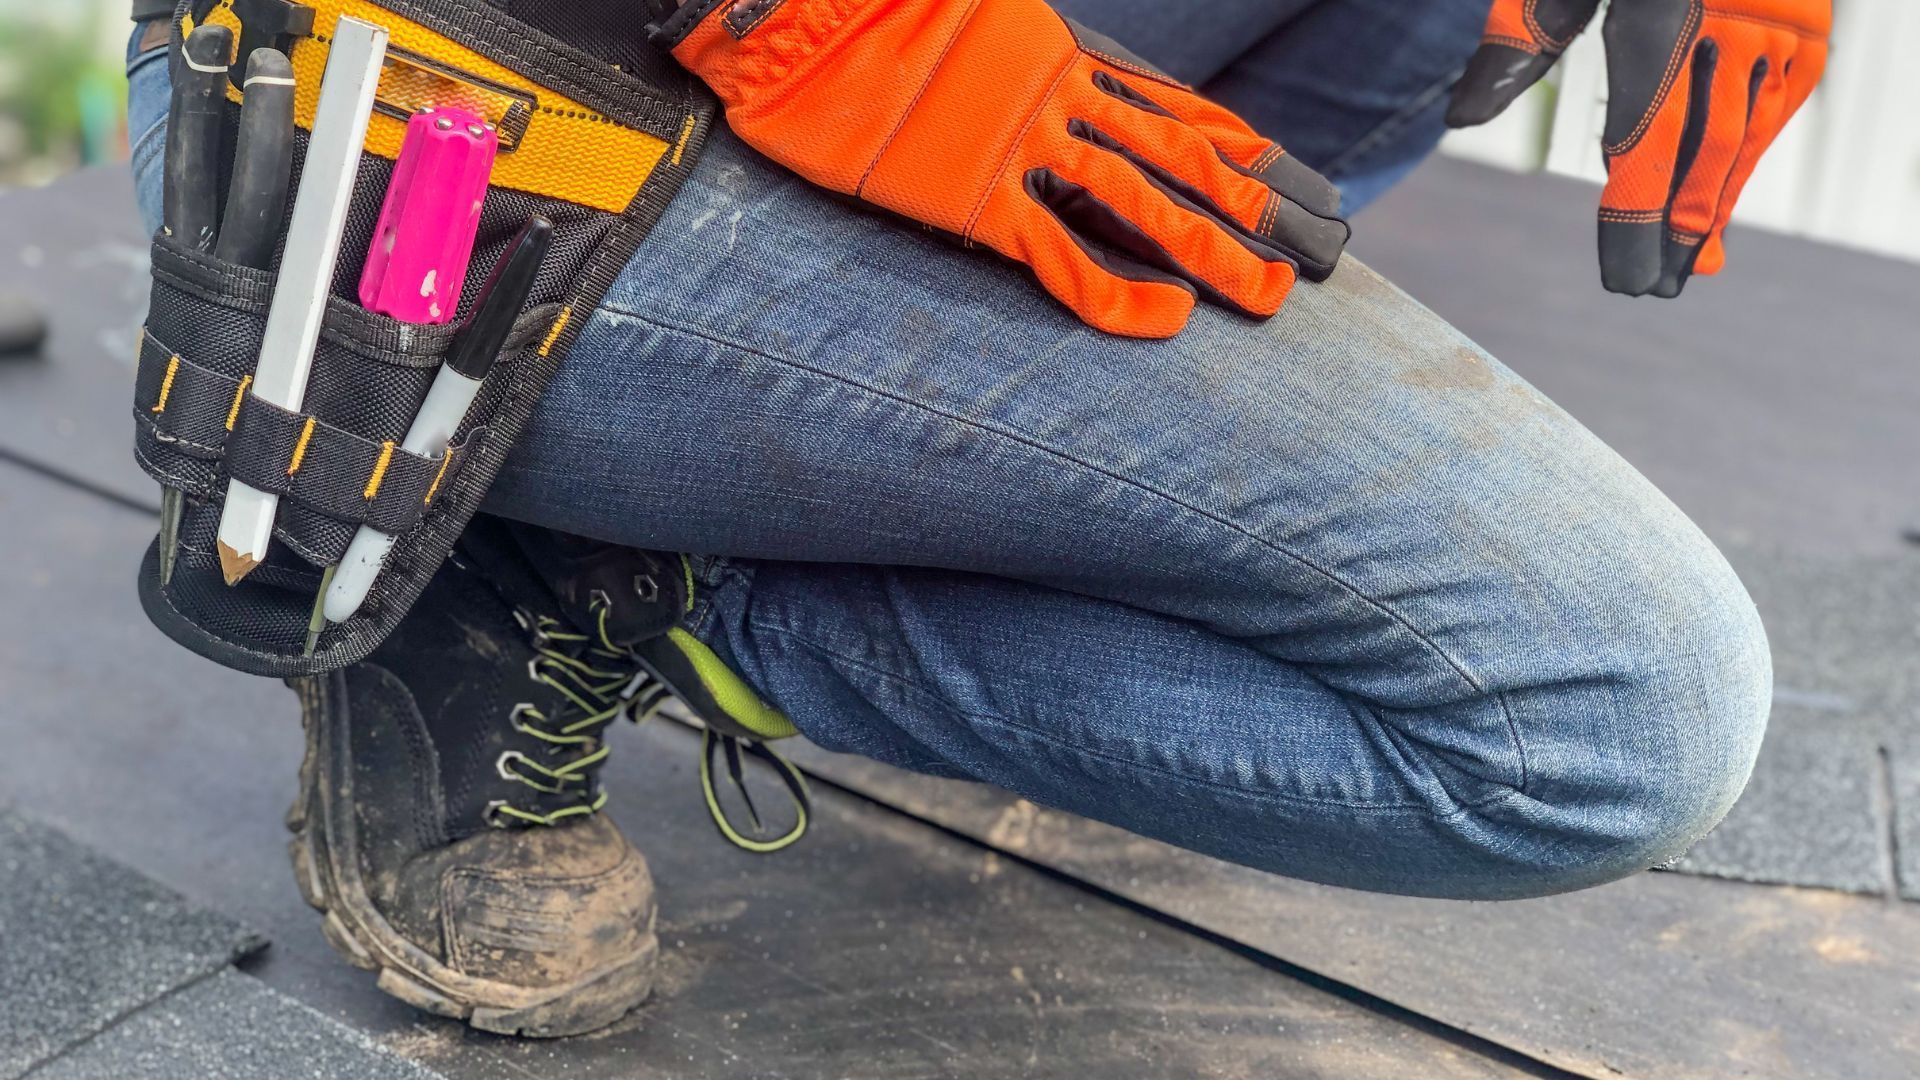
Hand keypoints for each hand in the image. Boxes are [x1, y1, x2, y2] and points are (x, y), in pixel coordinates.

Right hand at [654, 0, 1348, 338]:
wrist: (795, 10)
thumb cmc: (861, 9)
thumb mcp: (963, 19)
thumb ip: (1002, 56)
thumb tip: (1027, 87)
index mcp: (1056, 52)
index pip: (1169, 107)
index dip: (1234, 143)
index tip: (1287, 173)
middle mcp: (1056, 95)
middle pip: (1181, 157)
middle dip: (1255, 203)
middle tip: (1319, 243)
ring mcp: (1022, 146)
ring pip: (1146, 203)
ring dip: (1215, 249)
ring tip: (1273, 294)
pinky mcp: (977, 198)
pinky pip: (1062, 256)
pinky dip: (1117, 292)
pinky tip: (1167, 320)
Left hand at [1447, 0, 1829, 296]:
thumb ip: (1518, 34)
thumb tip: (1460, 116)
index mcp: (1657, 15)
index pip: (1646, 137)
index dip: (1636, 214)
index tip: (1624, 277)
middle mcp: (1729, 23)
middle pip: (1704, 149)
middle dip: (1680, 226)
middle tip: (1656, 291)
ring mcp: (1780, 23)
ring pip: (1748, 133)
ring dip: (1720, 202)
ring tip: (1696, 265)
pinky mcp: (1809, 26)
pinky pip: (1781, 104)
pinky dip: (1751, 153)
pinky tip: (1726, 198)